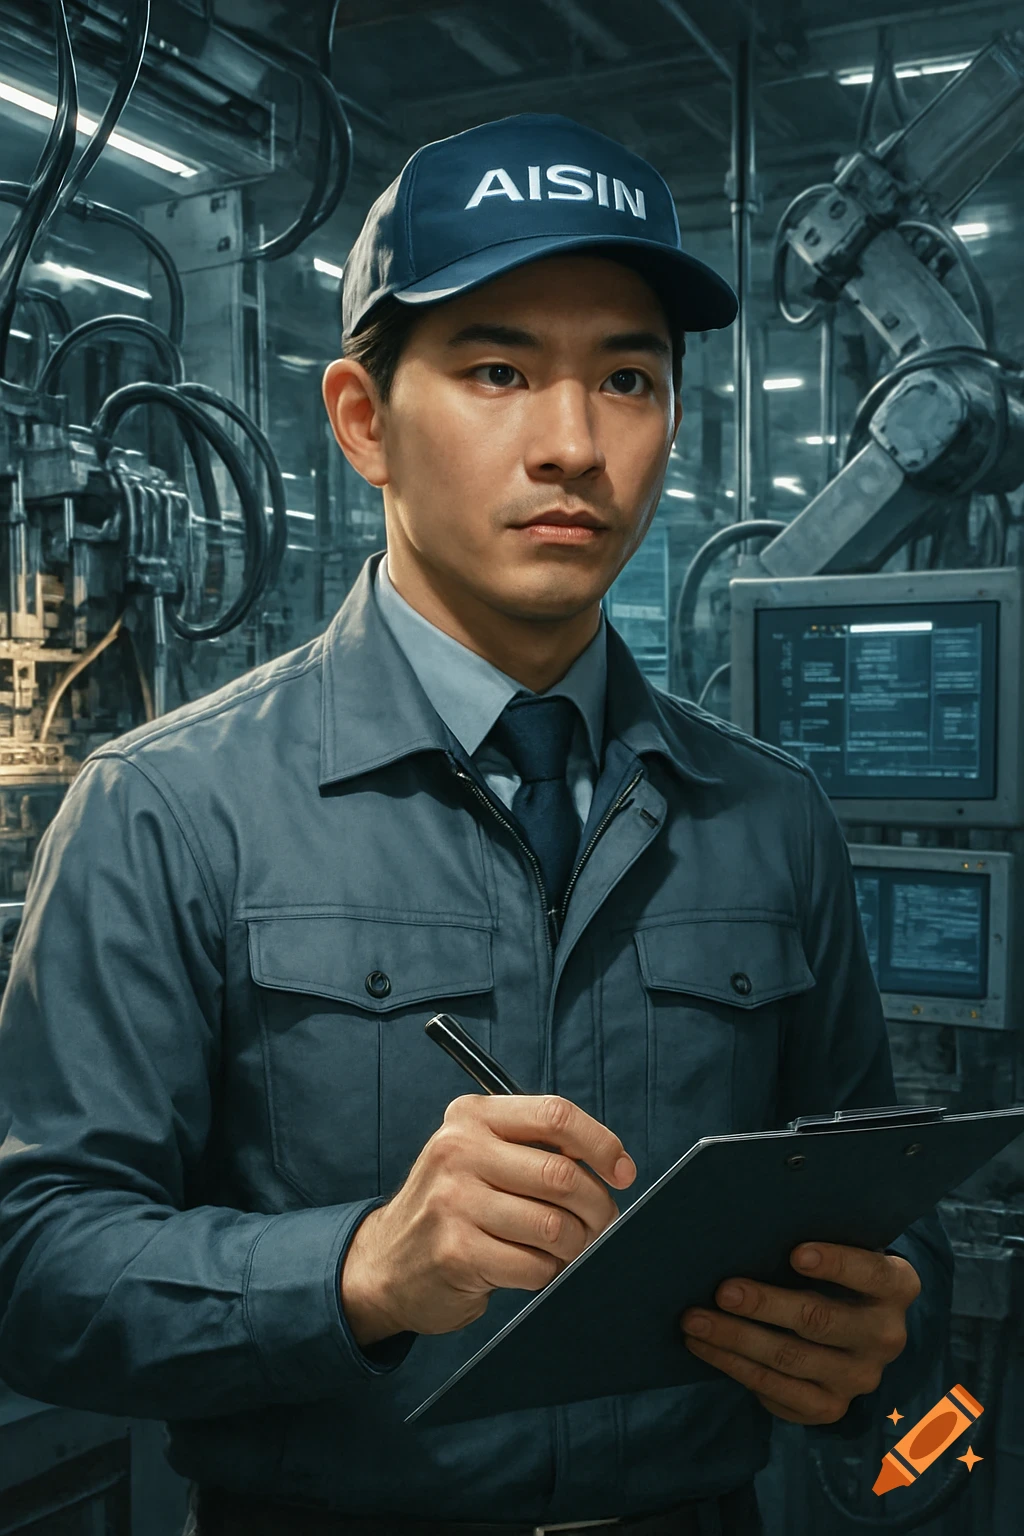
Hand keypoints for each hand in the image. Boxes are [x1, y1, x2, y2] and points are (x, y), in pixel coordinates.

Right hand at [340, 1093, 635, 1346]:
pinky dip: (548, 1273)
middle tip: (599, 1224)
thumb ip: (532, 1147)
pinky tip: (534, 1269)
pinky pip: (534, 1266)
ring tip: (567, 1249)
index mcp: (471, 1116)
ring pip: (554, 1226)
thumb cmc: (453, 1206)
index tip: (622, 1171)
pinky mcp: (456, 1253)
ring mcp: (453, 1202)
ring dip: (575, 1246)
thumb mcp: (479, 1155)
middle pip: (561, 1175)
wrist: (385, 1264)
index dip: (600, 1143)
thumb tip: (610, 1164)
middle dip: (596, 1207)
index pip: (555, 1114)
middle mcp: (457, 1150)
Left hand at [680, 1241, 920, 1425]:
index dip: (836, 1263)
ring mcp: (860, 1377)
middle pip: (819, 1320)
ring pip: (791, 1359)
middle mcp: (886, 1336)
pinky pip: (778, 1391)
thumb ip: (814, 1238)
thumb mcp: (837, 1248)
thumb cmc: (832, 1271)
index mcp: (896, 1286)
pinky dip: (737, 1368)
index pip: (871, 1273)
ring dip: (736, 1339)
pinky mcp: (832, 1407)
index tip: (795, 1253)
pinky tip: (707, 1349)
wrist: (851, 1326)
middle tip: (722, 1291)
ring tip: (695, 1321)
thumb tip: (749, 1227)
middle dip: (765, 1305)